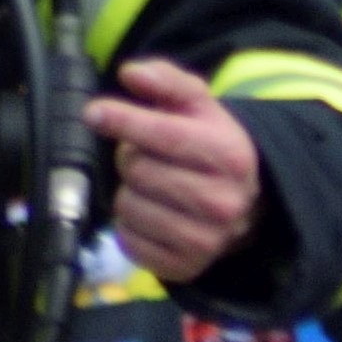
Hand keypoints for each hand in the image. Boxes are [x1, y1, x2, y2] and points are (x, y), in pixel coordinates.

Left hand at [87, 61, 262, 280]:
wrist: (247, 206)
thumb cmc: (211, 149)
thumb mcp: (199, 107)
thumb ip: (167, 82)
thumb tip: (132, 74)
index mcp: (229, 155)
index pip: (165, 135)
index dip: (124, 121)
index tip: (94, 113)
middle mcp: (222, 202)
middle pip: (139, 170)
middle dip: (131, 158)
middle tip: (147, 157)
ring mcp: (205, 240)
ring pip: (129, 206)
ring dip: (130, 192)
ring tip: (152, 188)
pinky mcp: (185, 267)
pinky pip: (128, 240)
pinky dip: (130, 225)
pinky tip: (152, 216)